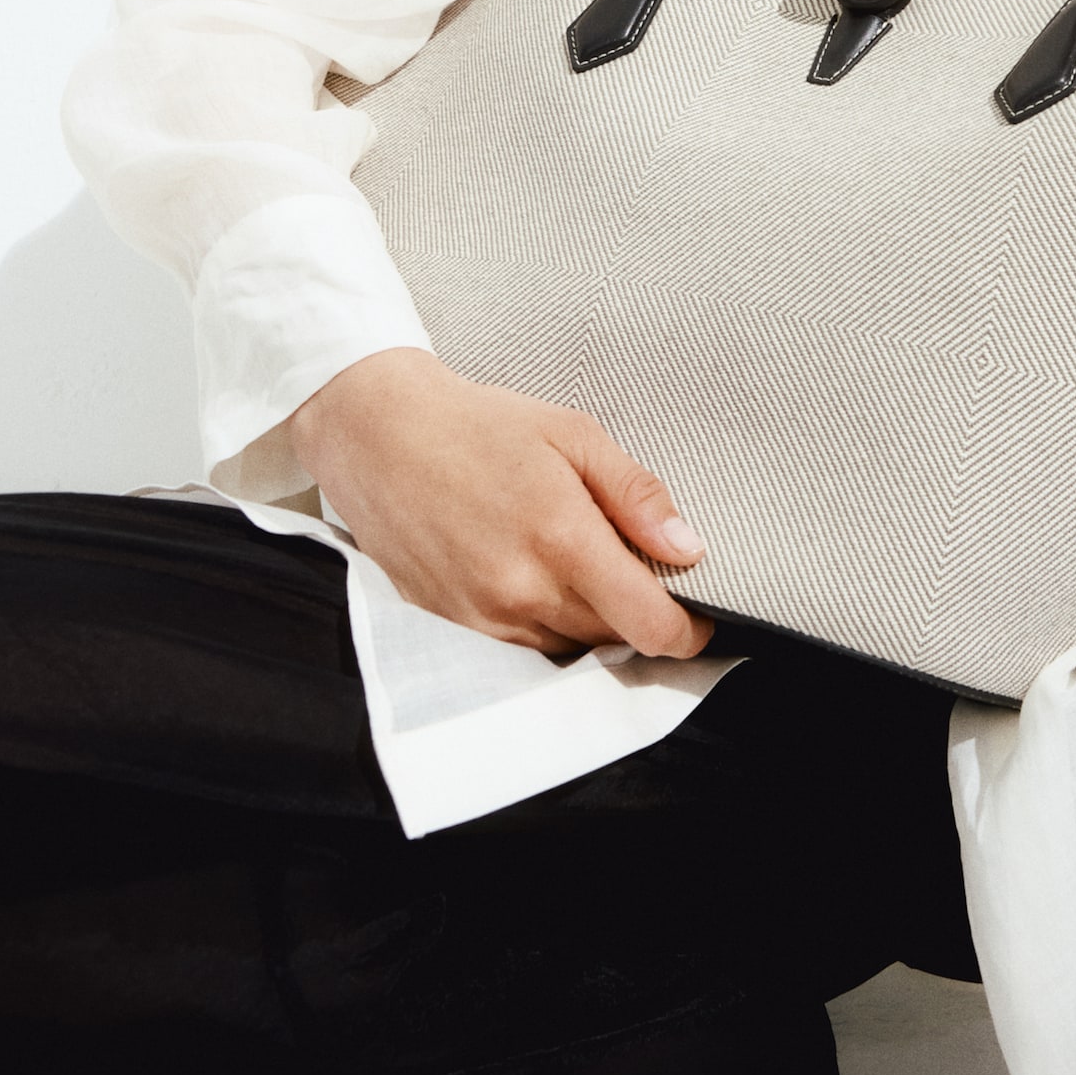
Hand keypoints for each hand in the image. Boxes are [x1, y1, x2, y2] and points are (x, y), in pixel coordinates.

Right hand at [289, 347, 714, 657]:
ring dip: (589, 620)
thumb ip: (636, 496)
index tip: (698, 616)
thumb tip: (687, 549)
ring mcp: (483, 617)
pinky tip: (533, 574)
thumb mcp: (573, 435)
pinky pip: (522, 646)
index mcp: (562, 539)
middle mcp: (523, 592)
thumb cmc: (477, 426)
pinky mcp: (453, 626)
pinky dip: (544, 623)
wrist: (377, 435)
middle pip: (613, 638)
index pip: (649, 624)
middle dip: (637, 614)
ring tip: (575, 562)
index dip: (687, 631)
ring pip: (568, 647)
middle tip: (634, 568)